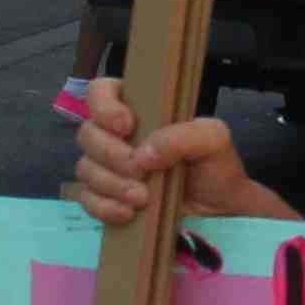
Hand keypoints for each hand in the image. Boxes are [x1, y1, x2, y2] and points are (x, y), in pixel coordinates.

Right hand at [69, 86, 296, 231]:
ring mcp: (108, 168)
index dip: (104, 106)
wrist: (219, 213)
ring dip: (111, 184)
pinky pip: (87, 200)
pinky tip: (128, 213)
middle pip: (88, 133)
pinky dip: (105, 207)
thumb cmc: (215, 167)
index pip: (101, 91)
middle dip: (111, 154)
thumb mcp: (213, 139)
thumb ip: (184, 136)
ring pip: (85, 168)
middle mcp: (118, 136)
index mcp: (140, 110)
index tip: (125, 126)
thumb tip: (143, 154)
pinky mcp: (106, 199)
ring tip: (143, 197)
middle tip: (140, 171)